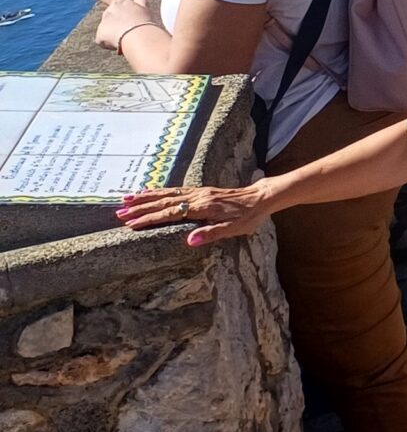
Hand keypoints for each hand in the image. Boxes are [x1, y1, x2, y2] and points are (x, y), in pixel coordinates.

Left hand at [92, 0, 155, 54]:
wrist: (139, 36)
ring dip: (115, 35)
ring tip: (127, 38)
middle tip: (129, 31)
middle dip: (115, 24)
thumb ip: (140, 0)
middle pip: (109, 18)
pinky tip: (120, 44)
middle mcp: (109, 11)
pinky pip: (103, 41)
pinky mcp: (99, 35)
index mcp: (120, 3)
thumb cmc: (144, 22)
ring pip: (107, 31)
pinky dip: (110, 44)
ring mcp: (103, 23)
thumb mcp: (144, 9)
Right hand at [115, 179, 276, 243]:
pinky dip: (159, 191)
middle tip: (118, 214)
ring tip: (125, 200)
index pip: (170, 214)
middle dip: (140, 208)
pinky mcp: (201, 191)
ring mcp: (198, 192)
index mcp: (203, 207)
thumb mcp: (234, 229)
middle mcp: (198, 197)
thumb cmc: (249, 216)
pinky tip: (148, 192)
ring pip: (167, 193)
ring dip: (145, 197)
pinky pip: (175, 190)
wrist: (261, 197)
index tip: (131, 224)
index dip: (150, 219)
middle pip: (164, 202)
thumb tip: (189, 241)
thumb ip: (211, 234)